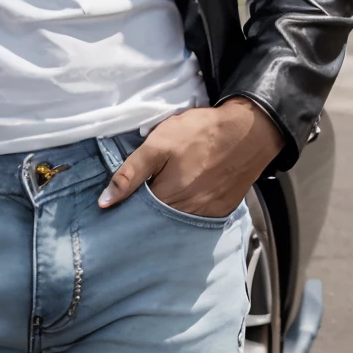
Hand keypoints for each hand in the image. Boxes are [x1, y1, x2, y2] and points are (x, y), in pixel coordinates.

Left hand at [98, 99, 282, 216]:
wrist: (247, 131)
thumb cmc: (201, 133)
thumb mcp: (158, 144)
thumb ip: (130, 173)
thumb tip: (106, 201)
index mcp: (167, 197)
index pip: (136, 214)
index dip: (127, 206)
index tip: (119, 202)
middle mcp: (186, 212)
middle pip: (157, 221)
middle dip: (146, 213)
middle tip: (143, 194)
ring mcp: (206, 213)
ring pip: (177, 221)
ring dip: (166, 213)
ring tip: (163, 194)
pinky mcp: (221, 210)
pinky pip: (197, 219)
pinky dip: (187, 211)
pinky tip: (184, 196)